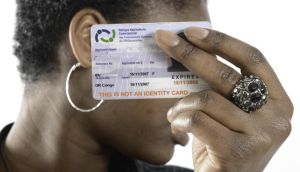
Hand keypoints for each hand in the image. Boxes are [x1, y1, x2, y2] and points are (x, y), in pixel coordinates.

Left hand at [155, 27, 292, 171]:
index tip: (192, 31)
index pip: (253, 58)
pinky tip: (177, 127)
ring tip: (174, 113)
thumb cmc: (225, 144)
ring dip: (182, 103)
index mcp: (277, 99)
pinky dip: (180, 120)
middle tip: (164, 40)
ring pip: (207, 99)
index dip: (222, 41)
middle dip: (189, 54)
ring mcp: (259, 135)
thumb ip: (222, 88)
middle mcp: (276, 116)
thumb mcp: (230, 112)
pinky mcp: (237, 152)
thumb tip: (193, 52)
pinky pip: (197, 120)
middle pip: (227, 74)